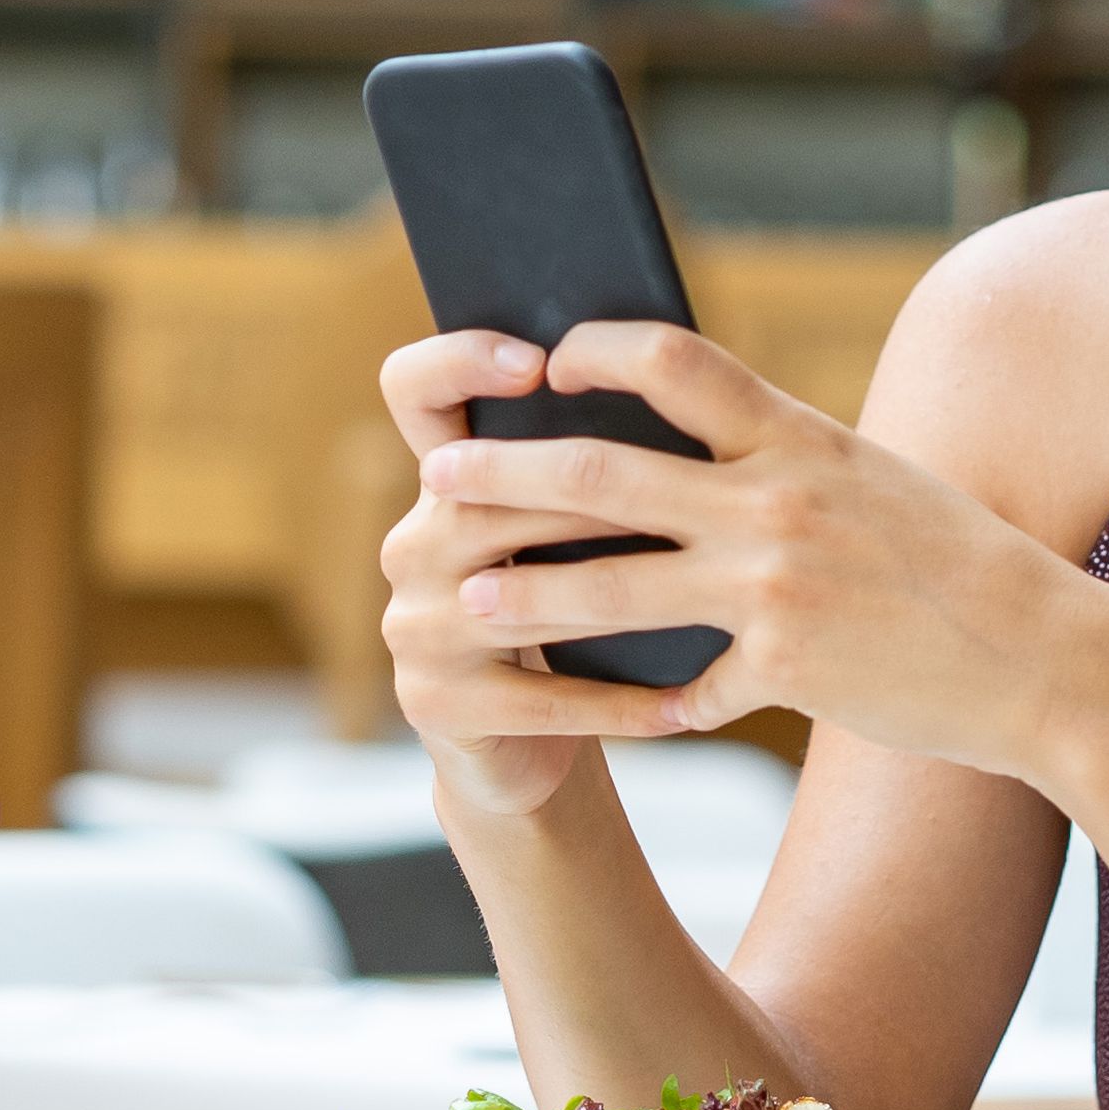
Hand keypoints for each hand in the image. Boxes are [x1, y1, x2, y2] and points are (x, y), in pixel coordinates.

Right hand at [372, 329, 733, 816]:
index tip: (535, 365)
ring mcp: (414, 627)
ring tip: (697, 598)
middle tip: (676, 497)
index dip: (458, 361)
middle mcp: (411, 544)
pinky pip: (538, 699)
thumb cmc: (576, 611)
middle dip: (587, 498)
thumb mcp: (571, 533)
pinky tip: (685, 705)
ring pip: (517, 598)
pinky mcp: (435, 704)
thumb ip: (596, 469)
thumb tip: (687, 396)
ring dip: (612, 598)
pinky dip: (619, 704)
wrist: (526, 748)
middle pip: (487, 500)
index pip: (414, 389)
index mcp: (443, 482)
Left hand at [404, 320, 1108, 797]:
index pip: (675, 360)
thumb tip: (699, 445)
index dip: (597, 352)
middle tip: (439, 480)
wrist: (1053, 664)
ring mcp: (775, 589)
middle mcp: (777, 502)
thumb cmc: (964, 568)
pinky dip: (654, 706)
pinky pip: (689, 689)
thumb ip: (787, 462)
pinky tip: (623, 720)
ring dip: (526, 599)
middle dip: (507, 476)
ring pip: (610, 590)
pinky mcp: (784, 671)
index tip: (546, 362)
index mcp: (800, 437)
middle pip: (602, 474)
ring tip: (466, 605)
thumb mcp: (876, 483)